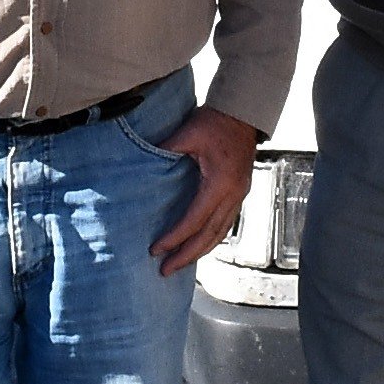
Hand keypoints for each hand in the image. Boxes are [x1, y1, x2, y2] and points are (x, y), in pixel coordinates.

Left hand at [151, 107, 262, 276]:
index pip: (194, 219)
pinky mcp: (239, 193)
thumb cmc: (217, 122)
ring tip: (180, 263)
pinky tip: (198, 244)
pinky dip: (211, 238)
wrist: (243, 113)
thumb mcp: (188, 133)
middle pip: (210, 235)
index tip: (157, 249)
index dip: (175, 237)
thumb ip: (165, 149)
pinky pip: (225, 224)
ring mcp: (239, 195)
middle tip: (166, 270)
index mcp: (220, 183)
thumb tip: (141, 162)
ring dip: (200, 251)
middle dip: (187, 255)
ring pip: (221, 233)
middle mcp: (233, 194)